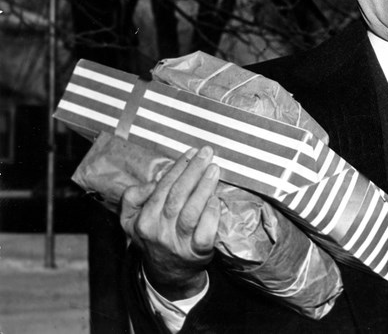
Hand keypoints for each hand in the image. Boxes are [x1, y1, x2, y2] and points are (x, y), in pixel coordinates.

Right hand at [120, 146, 220, 299]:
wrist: (168, 273)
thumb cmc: (155, 237)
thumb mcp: (131, 220)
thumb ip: (133, 197)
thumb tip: (153, 181)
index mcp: (143, 221)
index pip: (162, 188)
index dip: (178, 168)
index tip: (192, 152)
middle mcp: (159, 232)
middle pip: (177, 196)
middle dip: (193, 171)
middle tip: (207, 154)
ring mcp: (178, 243)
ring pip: (191, 211)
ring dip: (204, 187)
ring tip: (214, 169)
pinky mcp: (197, 252)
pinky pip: (205, 231)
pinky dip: (211, 214)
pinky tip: (216, 199)